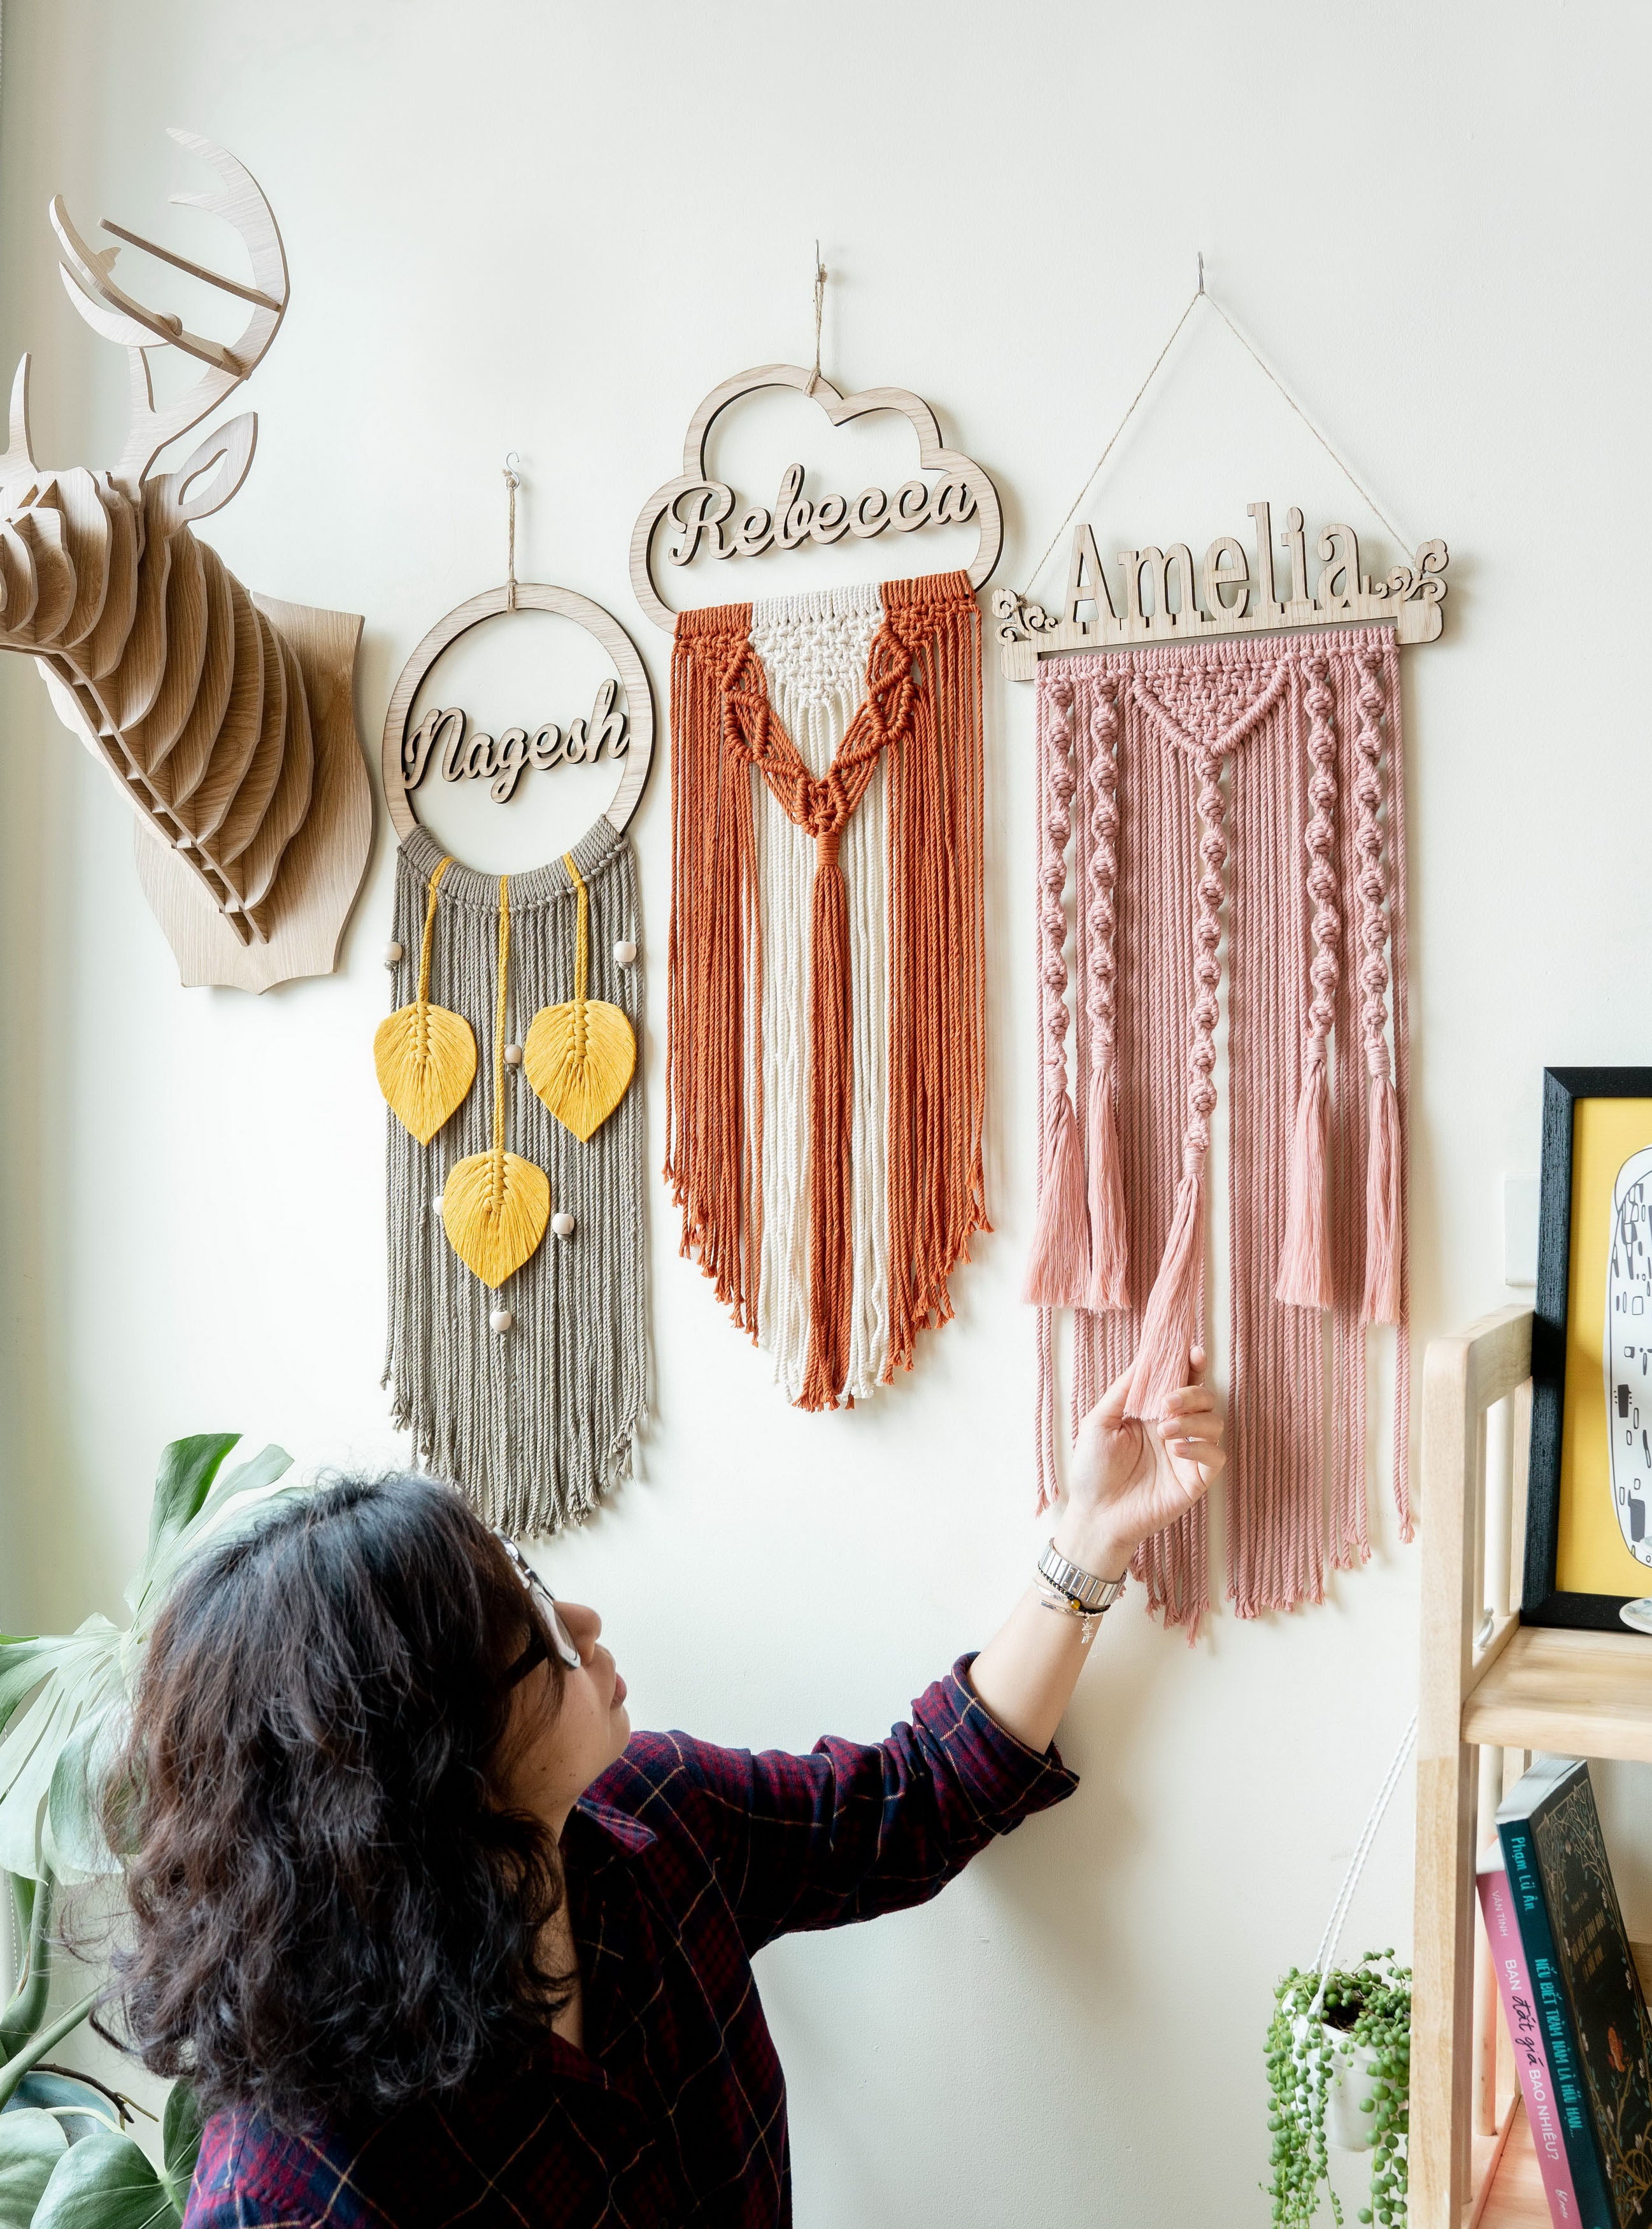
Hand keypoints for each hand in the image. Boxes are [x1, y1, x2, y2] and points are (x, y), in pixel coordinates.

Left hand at [1051, 1347, 1225, 1579]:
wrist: (1095, 1514)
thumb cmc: (1092, 1468)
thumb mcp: (1099, 1421)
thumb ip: (1124, 1390)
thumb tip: (1145, 1358)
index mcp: (1153, 1412)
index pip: (1181, 1381)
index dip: (1192, 1365)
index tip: (1193, 1352)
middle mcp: (1175, 1429)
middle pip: (1205, 1398)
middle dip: (1192, 1393)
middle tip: (1167, 1402)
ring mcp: (1188, 1454)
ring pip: (1215, 1423)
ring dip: (1195, 1420)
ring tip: (1165, 1430)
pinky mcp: (1196, 1480)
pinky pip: (1216, 1456)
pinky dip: (1202, 1448)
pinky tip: (1176, 1449)